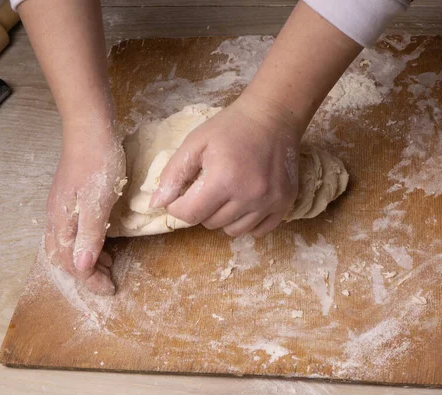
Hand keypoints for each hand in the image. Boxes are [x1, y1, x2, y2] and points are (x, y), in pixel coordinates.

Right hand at [45, 121, 125, 294]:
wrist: (91, 129)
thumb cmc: (98, 164)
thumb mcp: (97, 203)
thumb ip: (89, 236)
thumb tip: (80, 268)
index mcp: (62, 222)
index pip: (70, 264)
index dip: (90, 280)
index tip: (111, 289)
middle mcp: (57, 217)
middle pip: (64, 257)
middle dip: (87, 273)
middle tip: (111, 277)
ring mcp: (63, 207)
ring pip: (68, 244)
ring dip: (88, 259)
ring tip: (111, 261)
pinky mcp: (72, 197)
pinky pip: (74, 231)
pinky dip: (87, 243)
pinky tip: (103, 238)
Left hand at [149, 93, 302, 236]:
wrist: (273, 116)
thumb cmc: (231, 127)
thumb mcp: (195, 143)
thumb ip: (173, 174)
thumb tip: (156, 204)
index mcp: (224, 179)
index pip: (190, 214)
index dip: (178, 207)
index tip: (180, 195)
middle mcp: (249, 196)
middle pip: (210, 223)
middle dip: (202, 208)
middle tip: (207, 186)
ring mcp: (270, 202)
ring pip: (233, 230)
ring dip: (223, 217)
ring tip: (227, 194)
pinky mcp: (285, 204)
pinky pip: (258, 231)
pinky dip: (247, 222)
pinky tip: (245, 202)